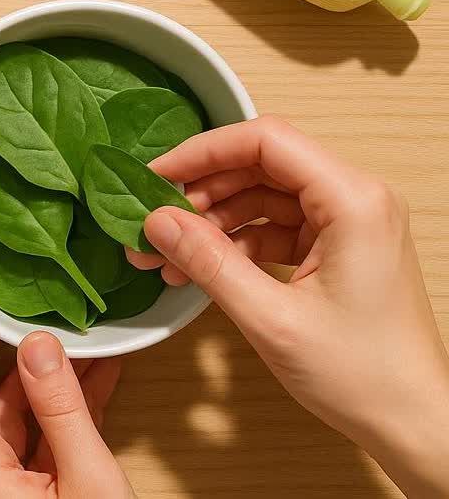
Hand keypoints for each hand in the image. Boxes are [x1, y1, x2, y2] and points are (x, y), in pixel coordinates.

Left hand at [0, 308, 132, 497]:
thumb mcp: (88, 479)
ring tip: (73, 332)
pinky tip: (93, 376)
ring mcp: (2, 484)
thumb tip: (40, 348)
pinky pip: (40, 439)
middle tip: (12, 298)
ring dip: (46, 376)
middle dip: (0, 343)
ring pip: (16, 414)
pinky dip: (64, 409)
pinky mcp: (30, 494)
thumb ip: (63, 413)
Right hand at [129, 116, 448, 496]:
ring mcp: (347, 225)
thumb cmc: (361, 373)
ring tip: (163, 254)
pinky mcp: (337, 250)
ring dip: (211, 220)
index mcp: (352, 201)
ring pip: (263, 197)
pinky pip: (275, 227)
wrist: (411, 421)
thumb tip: (156, 221)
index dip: (203, 152)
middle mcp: (355, 200)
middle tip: (150, 222)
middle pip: (261, 166)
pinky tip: (197, 269)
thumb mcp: (271, 318)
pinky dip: (234, 243)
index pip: (266, 141)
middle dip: (200, 191)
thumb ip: (209, 262)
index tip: (153, 176)